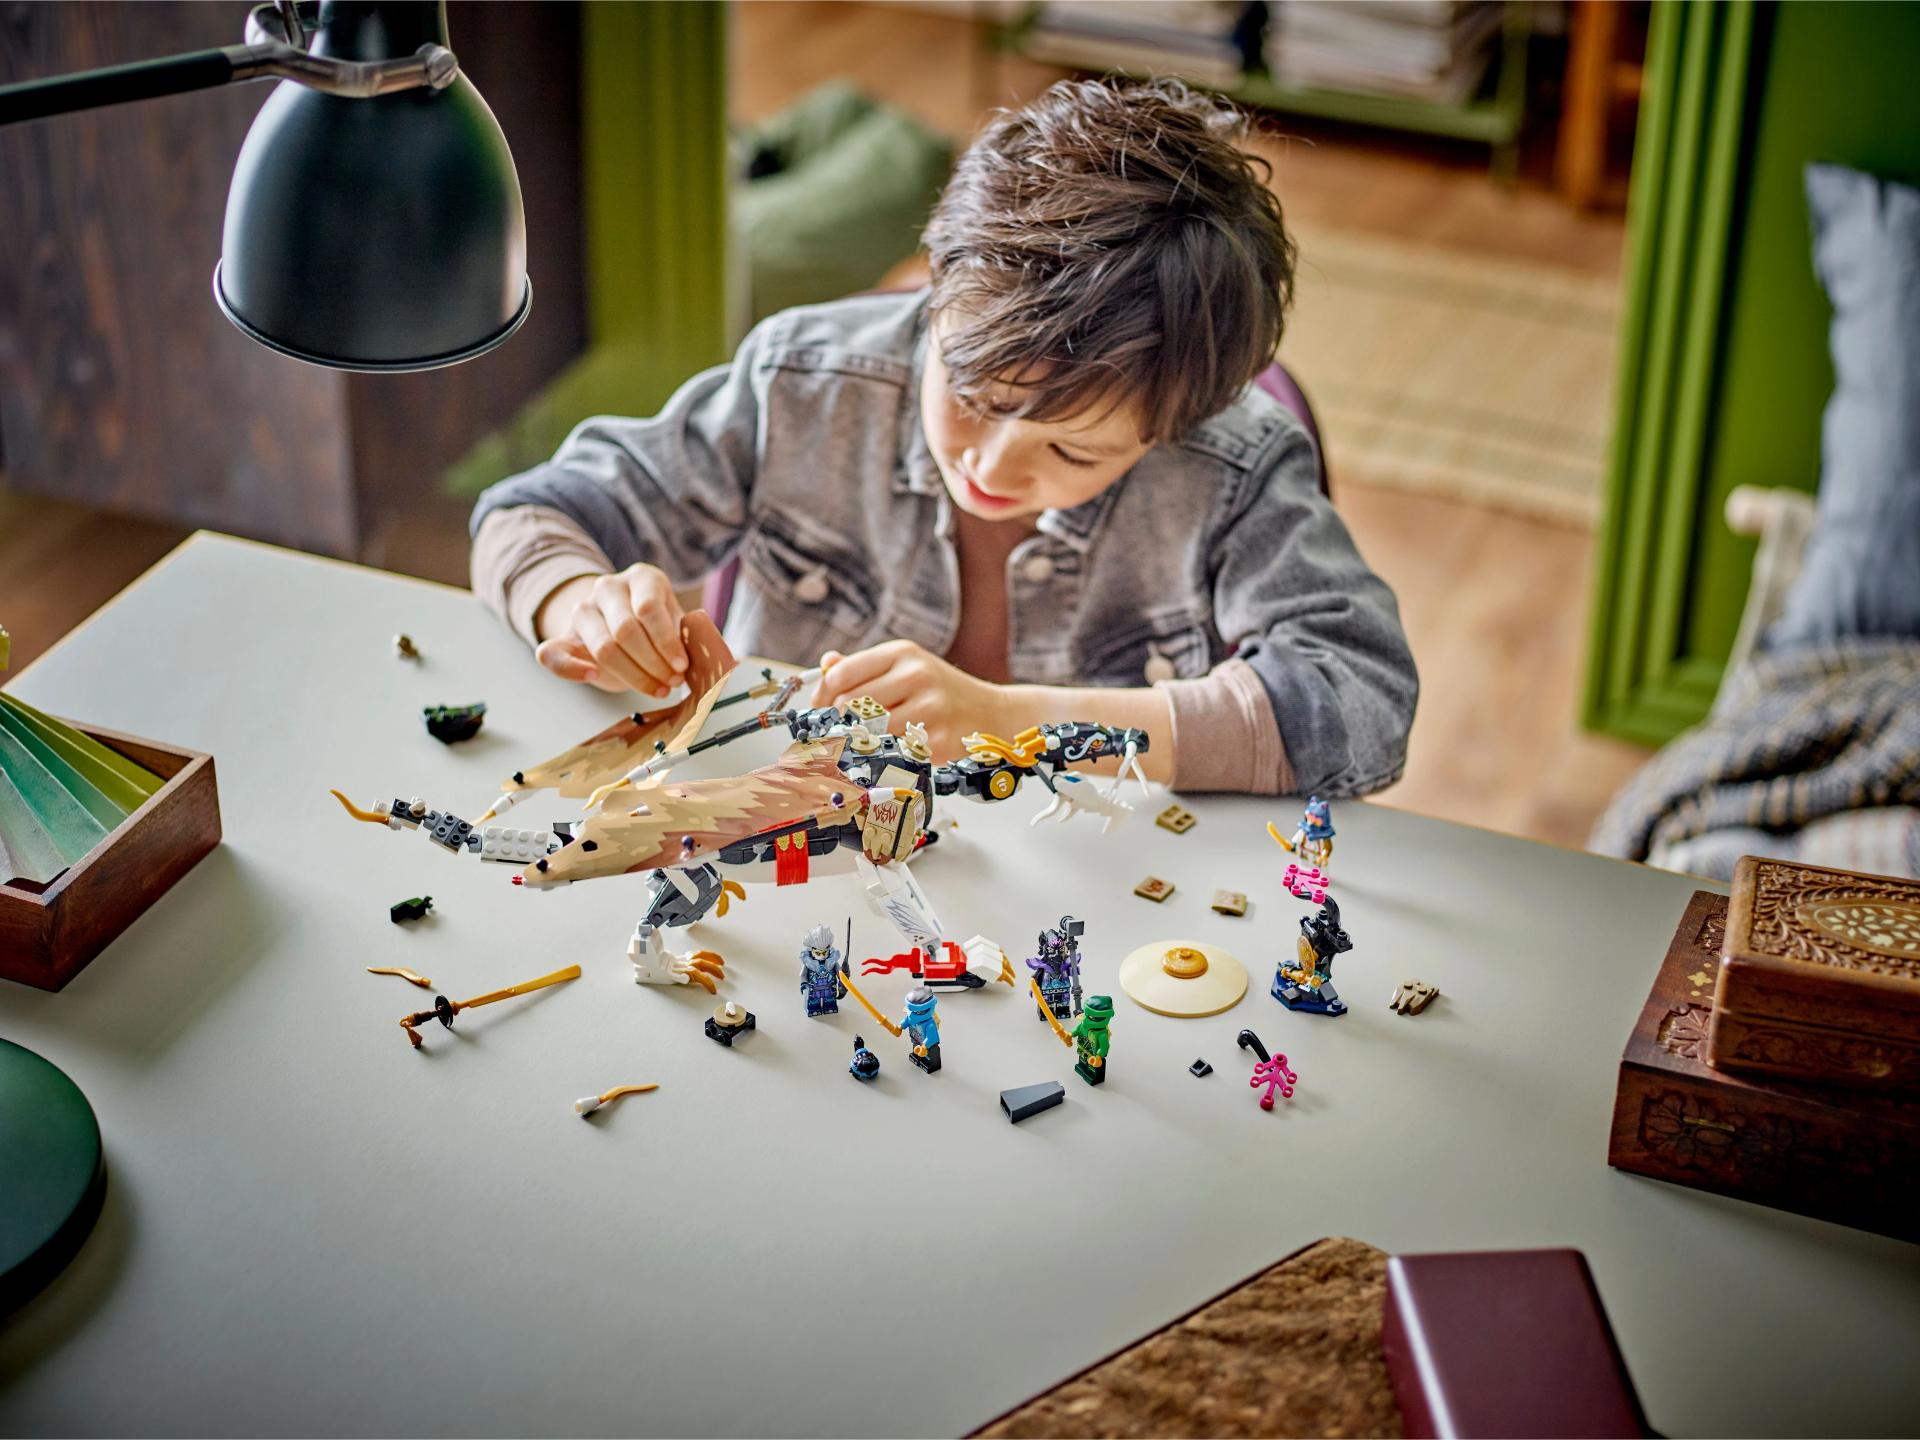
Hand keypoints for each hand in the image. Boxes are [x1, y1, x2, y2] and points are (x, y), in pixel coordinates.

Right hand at [534, 565, 689, 696]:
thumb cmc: (655, 626)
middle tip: (671, 683)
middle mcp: (609, 587)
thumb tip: (711, 663)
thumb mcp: (675, 622)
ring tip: (656, 688)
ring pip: (603, 647)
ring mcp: (582, 610)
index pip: (649, 608)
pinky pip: (552, 653)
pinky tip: (594, 677)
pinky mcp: (562, 635)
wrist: (619, 623)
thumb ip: (687, 637)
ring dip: (632, 675)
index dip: (666, 642)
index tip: (681, 667)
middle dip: (653, 663)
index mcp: (642, 578)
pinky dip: (572, 670)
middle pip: (626, 630)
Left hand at [813, 640, 1007, 760]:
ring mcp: (930, 707)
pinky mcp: (938, 738)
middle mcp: (916, 675)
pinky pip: (894, 751)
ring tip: (867, 740)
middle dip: (839, 721)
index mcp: (902, 654)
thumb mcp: (906, 667)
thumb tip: (826, 664)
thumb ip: (864, 666)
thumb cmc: (940, 691)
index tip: (822, 709)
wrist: (990, 712)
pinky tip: (893, 749)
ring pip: (869, 731)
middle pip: (850, 705)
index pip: (842, 674)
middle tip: (842, 730)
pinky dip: (887, 753)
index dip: (823, 696)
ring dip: (861, 740)